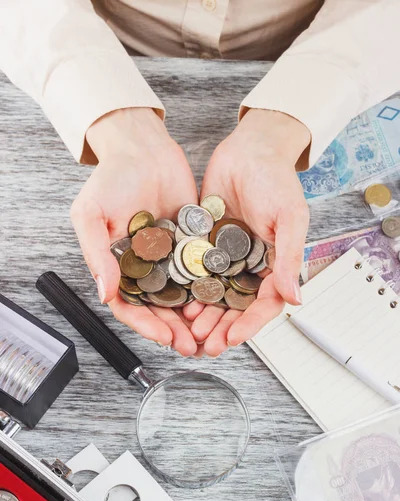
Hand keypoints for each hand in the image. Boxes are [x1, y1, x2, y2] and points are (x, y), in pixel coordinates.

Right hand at [70, 107, 198, 355]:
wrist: (143, 148)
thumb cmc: (111, 178)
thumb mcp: (91, 215)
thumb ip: (96, 254)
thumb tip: (105, 294)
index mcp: (118, 267)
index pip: (130, 306)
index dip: (146, 325)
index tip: (165, 336)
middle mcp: (144, 268)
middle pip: (159, 308)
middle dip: (174, 330)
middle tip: (192, 346)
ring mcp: (169, 259)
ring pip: (182, 297)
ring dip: (194, 317)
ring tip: (210, 333)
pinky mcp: (192, 246)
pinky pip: (202, 272)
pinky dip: (210, 290)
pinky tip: (224, 303)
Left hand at [183, 109, 310, 355]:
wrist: (248, 151)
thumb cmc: (276, 180)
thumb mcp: (290, 219)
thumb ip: (290, 259)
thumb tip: (295, 299)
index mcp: (274, 265)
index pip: (264, 305)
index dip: (249, 325)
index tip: (232, 338)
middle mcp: (250, 267)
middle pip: (236, 307)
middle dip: (221, 327)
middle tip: (205, 342)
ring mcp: (226, 259)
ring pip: (214, 296)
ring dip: (203, 315)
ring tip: (189, 328)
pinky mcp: (204, 247)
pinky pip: (195, 274)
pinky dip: (188, 290)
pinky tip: (177, 302)